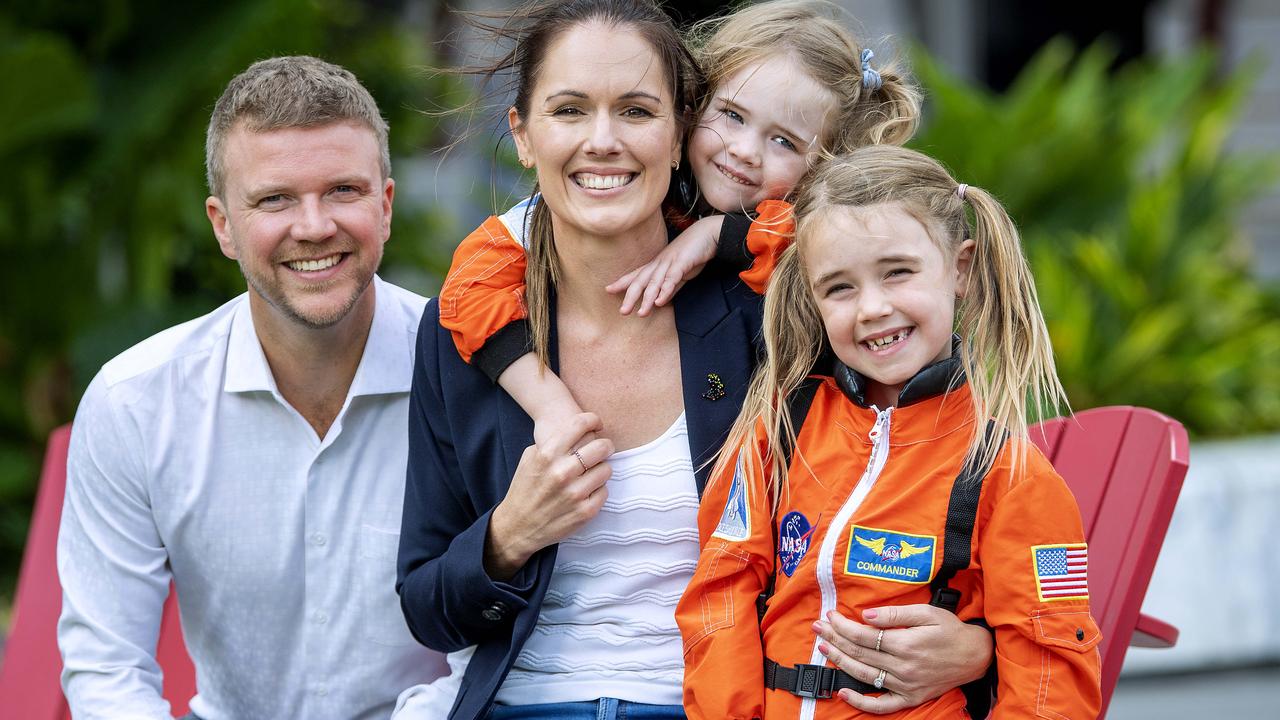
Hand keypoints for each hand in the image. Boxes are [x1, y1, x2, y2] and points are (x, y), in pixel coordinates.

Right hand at [486, 413, 613, 579]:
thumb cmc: (524, 489)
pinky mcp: (585, 512)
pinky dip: (598, 489)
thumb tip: (579, 431)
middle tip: (603, 448)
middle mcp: (562, 472)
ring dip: (602, 469)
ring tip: (592, 473)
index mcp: (547, 455)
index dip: (593, 420)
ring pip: (607, 469)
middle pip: (601, 446)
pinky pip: (605, 491)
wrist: (517, 526)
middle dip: (605, 445)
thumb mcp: (530, 458)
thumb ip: (552, 443)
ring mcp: (575, 493)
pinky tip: (587, 491)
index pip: (580, 424)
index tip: (597, 424)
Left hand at [605, 215, 723, 315]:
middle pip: (641, 281)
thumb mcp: (680, 274)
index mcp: (657, 265)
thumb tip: (661, 300)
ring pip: (654, 283)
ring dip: (647, 299)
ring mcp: (669, 263)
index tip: (607, 289)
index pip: (636, 275)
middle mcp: (659, 263)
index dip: (622, 282)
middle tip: (622, 311)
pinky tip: (660, 302)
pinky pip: (672, 279)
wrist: (708, 234)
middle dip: (630, 296)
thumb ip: (671, 287)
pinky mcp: (682, 263)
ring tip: (641, 313)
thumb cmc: (693, 253)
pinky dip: (665, 290)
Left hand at [812, 605, 993, 713]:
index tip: (831, 615)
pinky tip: (843, 693)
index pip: (864, 635)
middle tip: (818, 628)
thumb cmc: (950, 630)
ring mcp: (906, 685)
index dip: (843, 625)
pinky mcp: (910, 698)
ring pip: (864, 675)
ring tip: (824, 648)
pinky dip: (861, 702)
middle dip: (835, 638)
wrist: (975, 656)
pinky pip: (881, 705)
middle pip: (859, 653)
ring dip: (840, 661)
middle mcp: (903, 667)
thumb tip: (866, 615)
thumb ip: (894, 614)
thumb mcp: (926, 613)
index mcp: (906, 644)